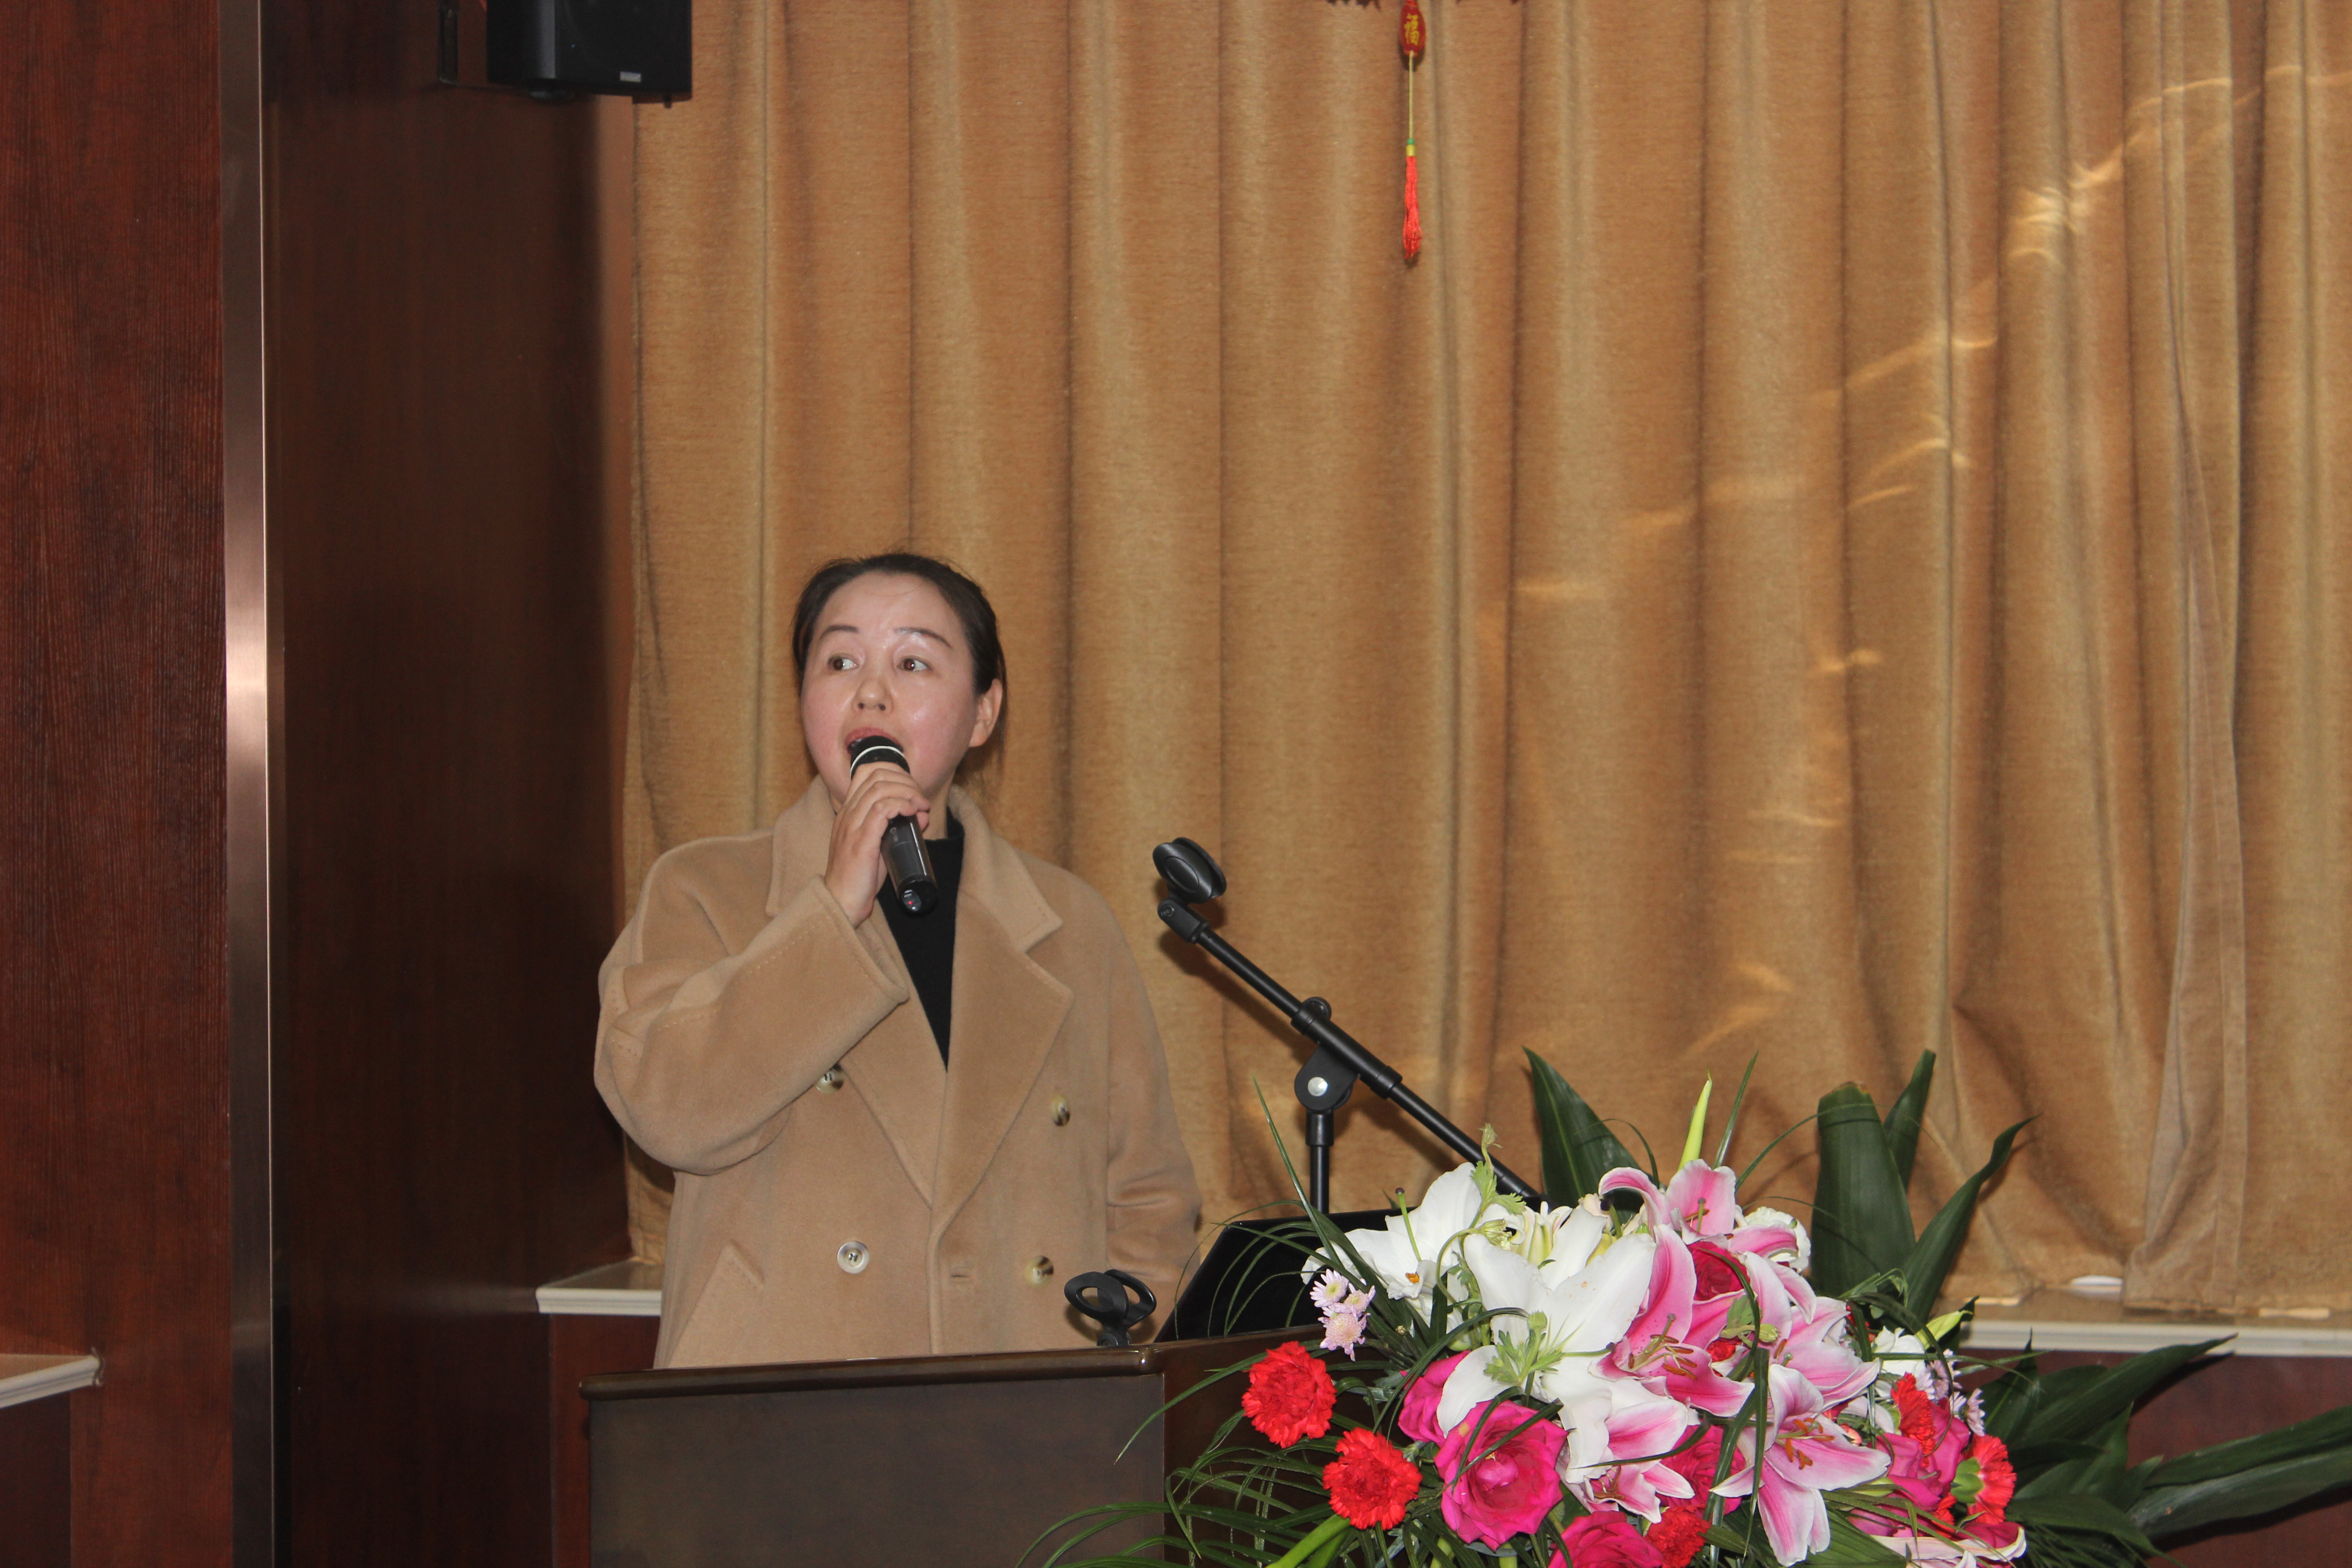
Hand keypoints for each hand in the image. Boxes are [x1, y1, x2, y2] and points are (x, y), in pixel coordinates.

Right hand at [823, 761, 929, 924]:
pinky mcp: (860, 840)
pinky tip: (911, 812)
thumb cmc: (861, 877)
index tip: (912, 789)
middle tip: (920, 799)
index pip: (866, 772)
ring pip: (879, 788)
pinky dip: (900, 805)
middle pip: (876, 775)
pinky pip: (881, 809)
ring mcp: (852, 825)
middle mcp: (847, 813)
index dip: (894, 771)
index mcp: (848, 812)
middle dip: (905, 780)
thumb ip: (897, 828)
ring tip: (920, 805)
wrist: (842, 901)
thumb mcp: (880, 846)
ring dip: (907, 791)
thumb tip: (920, 814)